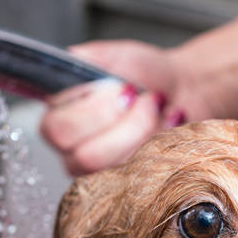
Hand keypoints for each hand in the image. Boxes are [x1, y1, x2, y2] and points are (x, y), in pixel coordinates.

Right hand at [39, 40, 203, 174]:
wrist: (180, 88)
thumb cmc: (142, 73)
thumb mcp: (110, 55)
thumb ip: (83, 59)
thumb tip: (68, 66)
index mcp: (57, 116)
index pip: (57, 130)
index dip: (94, 111)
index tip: (125, 89)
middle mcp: (71, 150)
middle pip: (86, 157)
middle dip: (127, 124)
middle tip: (146, 98)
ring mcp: (99, 172)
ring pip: (116, 168)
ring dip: (146, 132)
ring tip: (159, 106)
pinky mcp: (127, 182)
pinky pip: (141, 175)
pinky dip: (162, 142)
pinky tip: (170, 121)